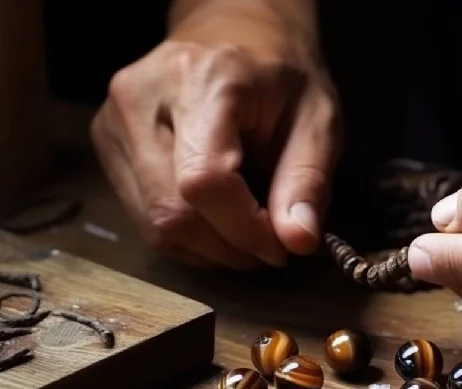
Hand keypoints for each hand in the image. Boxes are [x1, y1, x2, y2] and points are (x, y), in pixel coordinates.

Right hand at [90, 39, 340, 268]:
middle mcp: (142, 98)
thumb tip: (298, 241)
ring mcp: (115, 122)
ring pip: (153, 223)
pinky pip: (143, 217)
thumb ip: (308, 180)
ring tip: (248, 233)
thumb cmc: (279, 73)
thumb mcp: (318, 119)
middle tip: (270, 245)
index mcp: (202, 81)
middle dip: (229, 247)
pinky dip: (187, 236)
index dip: (243, 229)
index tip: (281, 248)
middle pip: (171, 211)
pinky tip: (218, 222)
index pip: (203, 181)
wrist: (231, 31)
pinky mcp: (108, 143)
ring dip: (209, 248)